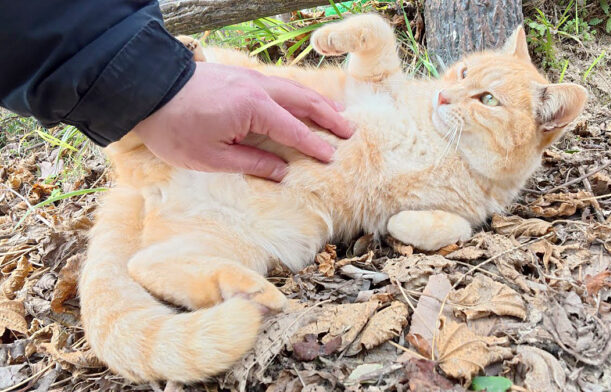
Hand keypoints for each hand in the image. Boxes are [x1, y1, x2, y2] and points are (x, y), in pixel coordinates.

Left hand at [132, 62, 351, 180]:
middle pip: (303, 102)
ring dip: (317, 102)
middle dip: (328, 117)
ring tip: (337, 112)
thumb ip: (252, 162)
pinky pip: (279, 85)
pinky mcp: (240, 76)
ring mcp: (249, 79)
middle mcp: (257, 89)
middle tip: (350, 130)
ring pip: (293, 89)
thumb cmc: (175, 128)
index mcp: (253, 109)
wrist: (146, 90)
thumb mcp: (212, 157)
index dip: (314, 145)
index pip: (293, 131)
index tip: (332, 157)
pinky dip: (297, 93)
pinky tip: (302, 100)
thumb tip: (282, 172)